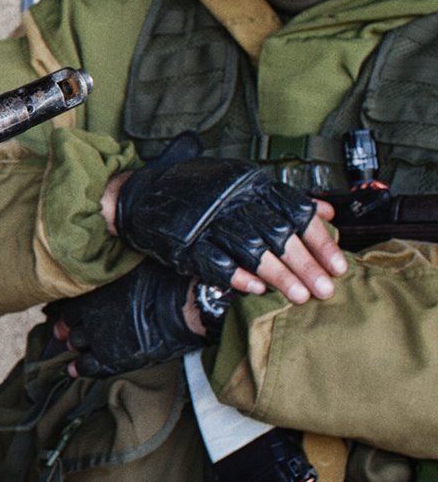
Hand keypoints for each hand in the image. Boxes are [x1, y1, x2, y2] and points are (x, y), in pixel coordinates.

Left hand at [47, 260, 212, 377]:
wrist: (184, 307)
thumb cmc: (165, 282)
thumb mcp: (132, 267)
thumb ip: (114, 269)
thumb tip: (109, 252)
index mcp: (94, 291)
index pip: (71, 302)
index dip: (70, 309)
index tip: (72, 311)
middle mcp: (91, 316)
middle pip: (70, 324)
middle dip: (68, 327)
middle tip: (66, 330)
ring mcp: (100, 338)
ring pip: (77, 344)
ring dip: (75, 345)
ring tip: (75, 345)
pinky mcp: (114, 359)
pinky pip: (89, 367)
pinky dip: (79, 368)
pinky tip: (74, 369)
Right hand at [108, 134, 343, 301]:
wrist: (142, 195)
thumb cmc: (198, 193)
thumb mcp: (242, 185)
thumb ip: (283, 200)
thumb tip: (327, 213)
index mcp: (250, 184)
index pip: (296, 212)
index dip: (320, 241)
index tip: (338, 266)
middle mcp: (231, 200)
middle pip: (278, 234)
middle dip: (305, 265)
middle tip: (325, 290)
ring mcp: (207, 221)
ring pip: (251, 250)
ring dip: (279, 276)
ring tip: (299, 297)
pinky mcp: (184, 241)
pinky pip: (214, 261)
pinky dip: (237, 277)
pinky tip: (256, 290)